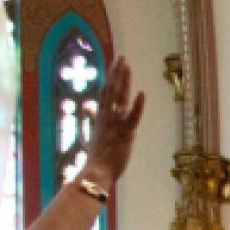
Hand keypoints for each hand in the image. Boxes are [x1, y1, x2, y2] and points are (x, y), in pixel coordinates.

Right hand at [81, 56, 144, 188]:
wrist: (95, 172)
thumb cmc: (96, 156)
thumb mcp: (91, 133)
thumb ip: (91, 118)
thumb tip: (87, 107)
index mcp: (100, 116)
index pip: (105, 91)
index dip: (111, 76)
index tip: (115, 63)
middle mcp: (107, 116)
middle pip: (111, 90)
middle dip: (116, 73)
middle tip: (121, 57)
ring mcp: (116, 124)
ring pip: (120, 98)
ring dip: (124, 81)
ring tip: (127, 66)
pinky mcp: (126, 134)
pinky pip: (132, 117)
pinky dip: (137, 106)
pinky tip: (141, 94)